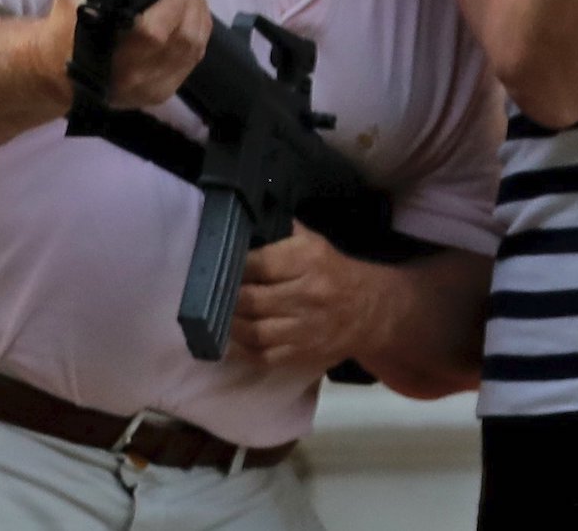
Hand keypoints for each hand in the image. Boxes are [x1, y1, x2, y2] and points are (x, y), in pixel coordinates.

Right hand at [44, 0, 211, 109]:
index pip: (157, 31)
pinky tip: (192, 18)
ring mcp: (148, 90)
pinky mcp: (159, 95)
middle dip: (193, 3)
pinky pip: (191, 64)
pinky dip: (198, 36)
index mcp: (105, 52)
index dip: (176, 1)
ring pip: (193, 52)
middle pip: (184, 40)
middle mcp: (131, 76)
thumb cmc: (63, 26)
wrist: (54, 71)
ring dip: (200, 18)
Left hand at [228, 224, 389, 374]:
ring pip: (254, 331)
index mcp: (309, 260)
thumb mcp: (315, 243)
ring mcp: (305, 328)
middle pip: (251, 299)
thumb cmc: (334, 272)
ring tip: (215, 315)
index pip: (259, 264)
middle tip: (208, 292)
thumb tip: (244, 223)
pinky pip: (263, 356)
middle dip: (225, 297)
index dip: (232, 266)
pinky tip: (229, 339)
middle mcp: (307, 295)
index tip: (216, 265)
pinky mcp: (302, 354)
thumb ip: (281, 233)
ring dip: (229, 324)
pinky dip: (240, 350)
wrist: (370, 311)